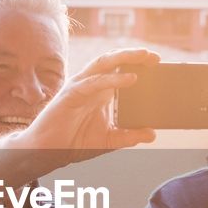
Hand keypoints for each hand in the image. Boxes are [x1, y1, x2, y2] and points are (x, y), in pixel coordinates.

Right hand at [20, 48, 157, 164]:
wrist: (49, 152)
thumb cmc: (75, 142)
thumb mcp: (109, 140)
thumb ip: (129, 136)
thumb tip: (152, 134)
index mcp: (101, 92)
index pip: (120, 70)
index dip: (137, 64)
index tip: (157, 63)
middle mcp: (91, 85)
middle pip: (113, 61)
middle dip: (134, 56)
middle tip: (155, 57)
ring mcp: (80, 87)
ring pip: (103, 64)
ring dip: (124, 58)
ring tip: (143, 57)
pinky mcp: (71, 94)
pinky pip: (93, 83)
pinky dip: (112, 79)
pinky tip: (129, 79)